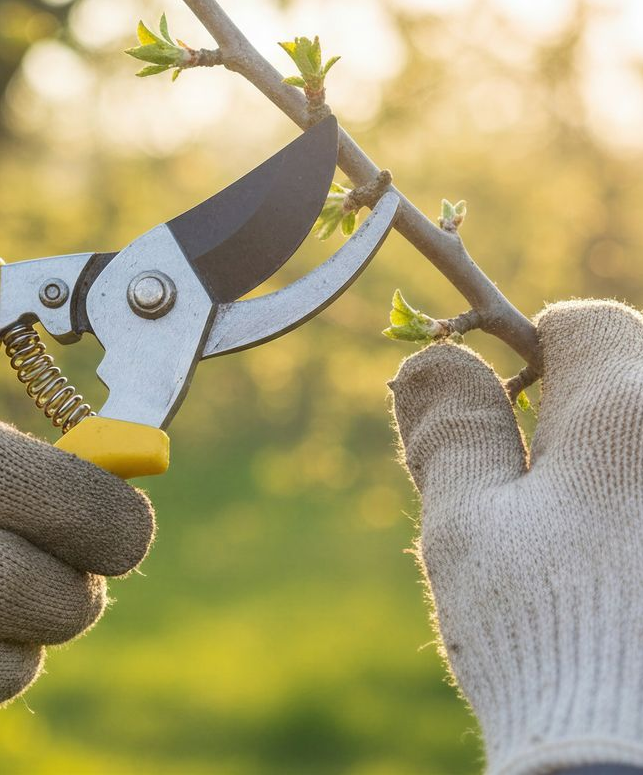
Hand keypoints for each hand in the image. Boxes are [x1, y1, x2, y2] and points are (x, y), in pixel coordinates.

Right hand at [390, 300, 642, 774]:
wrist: (630, 765)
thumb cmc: (538, 635)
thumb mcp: (467, 522)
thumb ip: (453, 426)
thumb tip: (432, 357)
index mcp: (624, 410)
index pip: (584, 325)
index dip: (529, 357)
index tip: (504, 410)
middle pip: (628, 381)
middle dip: (574, 418)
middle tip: (530, 496)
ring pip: (640, 444)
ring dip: (607, 467)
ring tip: (577, 547)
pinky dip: (629, 510)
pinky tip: (616, 575)